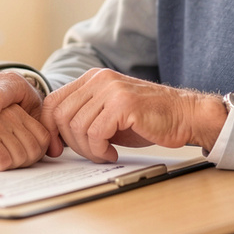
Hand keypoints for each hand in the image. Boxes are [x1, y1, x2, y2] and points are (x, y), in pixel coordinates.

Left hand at [40, 68, 227, 162]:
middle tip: (89, 154)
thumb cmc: (147, 119)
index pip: (53, 102)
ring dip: (88, 150)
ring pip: (77, 127)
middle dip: (70, 143)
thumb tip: (55, 136)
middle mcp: (99, 79)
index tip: (57, 149)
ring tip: (106, 153)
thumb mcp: (109, 113)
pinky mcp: (124, 104)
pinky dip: (100, 150)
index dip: (49, 129)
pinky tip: (113, 153)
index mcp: (92, 78)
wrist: (185, 116)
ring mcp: (111, 90)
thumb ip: (84, 116)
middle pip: (61, 115)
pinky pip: (96, 133)